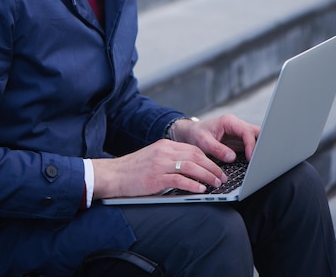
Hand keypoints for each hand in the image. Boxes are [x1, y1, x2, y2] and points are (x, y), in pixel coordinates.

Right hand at [92, 139, 228, 198]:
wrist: (113, 174)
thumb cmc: (133, 169)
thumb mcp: (153, 157)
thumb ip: (170, 159)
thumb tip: (191, 167)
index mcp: (164, 144)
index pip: (193, 148)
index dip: (208, 159)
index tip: (217, 168)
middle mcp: (164, 152)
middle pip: (195, 156)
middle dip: (212, 167)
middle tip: (222, 177)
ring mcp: (159, 164)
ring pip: (190, 167)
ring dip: (206, 176)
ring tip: (216, 184)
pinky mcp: (155, 178)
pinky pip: (179, 180)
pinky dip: (192, 185)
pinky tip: (200, 190)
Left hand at [171, 114, 259, 162]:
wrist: (191, 133)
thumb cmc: (196, 134)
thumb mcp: (203, 141)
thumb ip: (217, 149)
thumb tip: (232, 157)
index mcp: (229, 121)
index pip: (247, 131)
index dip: (251, 145)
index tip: (251, 158)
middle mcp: (236, 125)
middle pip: (256, 132)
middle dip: (262, 145)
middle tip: (263, 160)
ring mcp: (239, 133)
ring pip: (256, 138)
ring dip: (259, 149)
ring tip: (261, 163)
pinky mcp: (239, 141)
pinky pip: (251, 146)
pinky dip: (254, 153)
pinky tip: (254, 164)